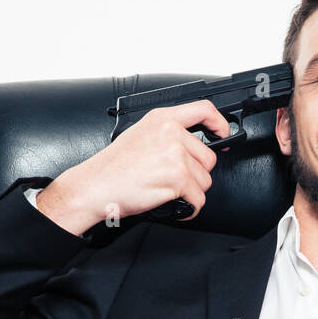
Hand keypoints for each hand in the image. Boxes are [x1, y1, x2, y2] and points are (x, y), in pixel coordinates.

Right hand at [39, 99, 232, 230]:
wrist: (94, 186)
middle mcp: (171, 134)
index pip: (204, 110)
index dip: (219, 123)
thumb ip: (167, 133)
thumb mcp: (139, 134)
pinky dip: (188, 208)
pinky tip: (172, 204)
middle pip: (209, 158)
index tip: (223, 134)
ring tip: (166, 190)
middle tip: (173, 179)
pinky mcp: (178, 179)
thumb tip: (190, 143)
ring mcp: (176, 156)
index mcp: (163, 119)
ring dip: (190, 192)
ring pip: (205, 181)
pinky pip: (198, 200)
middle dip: (196, 174)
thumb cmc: (113, 167)